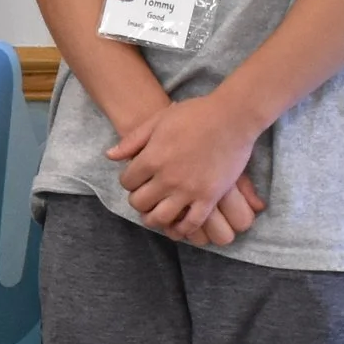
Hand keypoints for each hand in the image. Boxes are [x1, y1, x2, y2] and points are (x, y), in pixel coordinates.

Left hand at [107, 93, 260, 241]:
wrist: (233, 117)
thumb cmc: (195, 114)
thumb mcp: (157, 121)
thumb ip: (132, 141)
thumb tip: (109, 156)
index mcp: (152, 159)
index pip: (127, 182)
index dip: (129, 181)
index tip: (137, 179)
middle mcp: (167, 178)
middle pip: (139, 203)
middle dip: (139, 200)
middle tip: (146, 196)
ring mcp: (189, 190)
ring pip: (161, 218)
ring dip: (154, 218)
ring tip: (157, 213)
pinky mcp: (210, 197)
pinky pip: (191, 223)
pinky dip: (181, 229)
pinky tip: (178, 224)